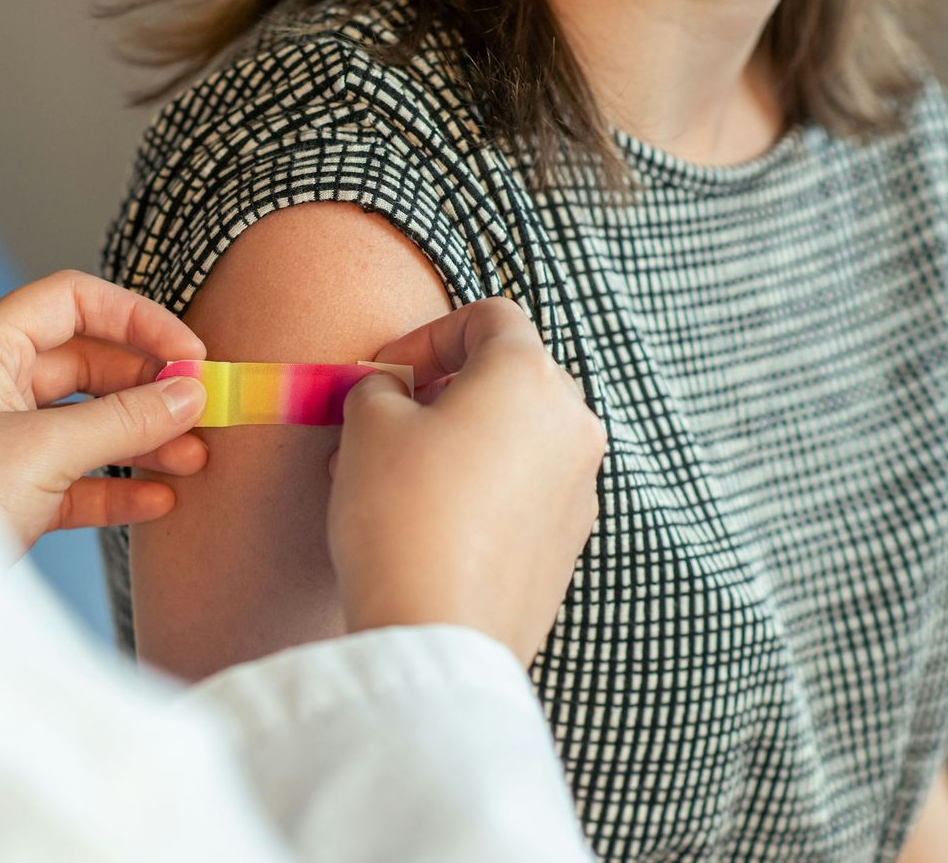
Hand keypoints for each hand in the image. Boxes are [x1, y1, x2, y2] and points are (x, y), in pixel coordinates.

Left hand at [0, 271, 208, 549]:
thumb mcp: (43, 451)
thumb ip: (123, 420)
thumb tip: (189, 393)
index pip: (72, 302)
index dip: (136, 319)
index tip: (189, 354)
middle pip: (89, 363)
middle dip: (149, 387)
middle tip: (204, 410)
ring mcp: (1, 438)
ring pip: (88, 422)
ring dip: (144, 438)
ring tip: (195, 458)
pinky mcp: (11, 491)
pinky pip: (77, 476)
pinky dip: (118, 485)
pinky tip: (160, 499)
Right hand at [327, 298, 605, 664]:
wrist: (438, 632)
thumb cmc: (402, 514)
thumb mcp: (367, 425)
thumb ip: (379, 388)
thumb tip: (388, 394)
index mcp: (530, 377)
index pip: (489, 316)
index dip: (427, 334)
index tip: (384, 373)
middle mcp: (573, 424)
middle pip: (510, 376)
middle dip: (443, 389)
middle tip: (386, 421)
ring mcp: (580, 488)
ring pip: (515, 437)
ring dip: (457, 440)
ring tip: (392, 478)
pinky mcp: (568, 543)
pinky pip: (523, 490)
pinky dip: (480, 488)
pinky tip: (425, 522)